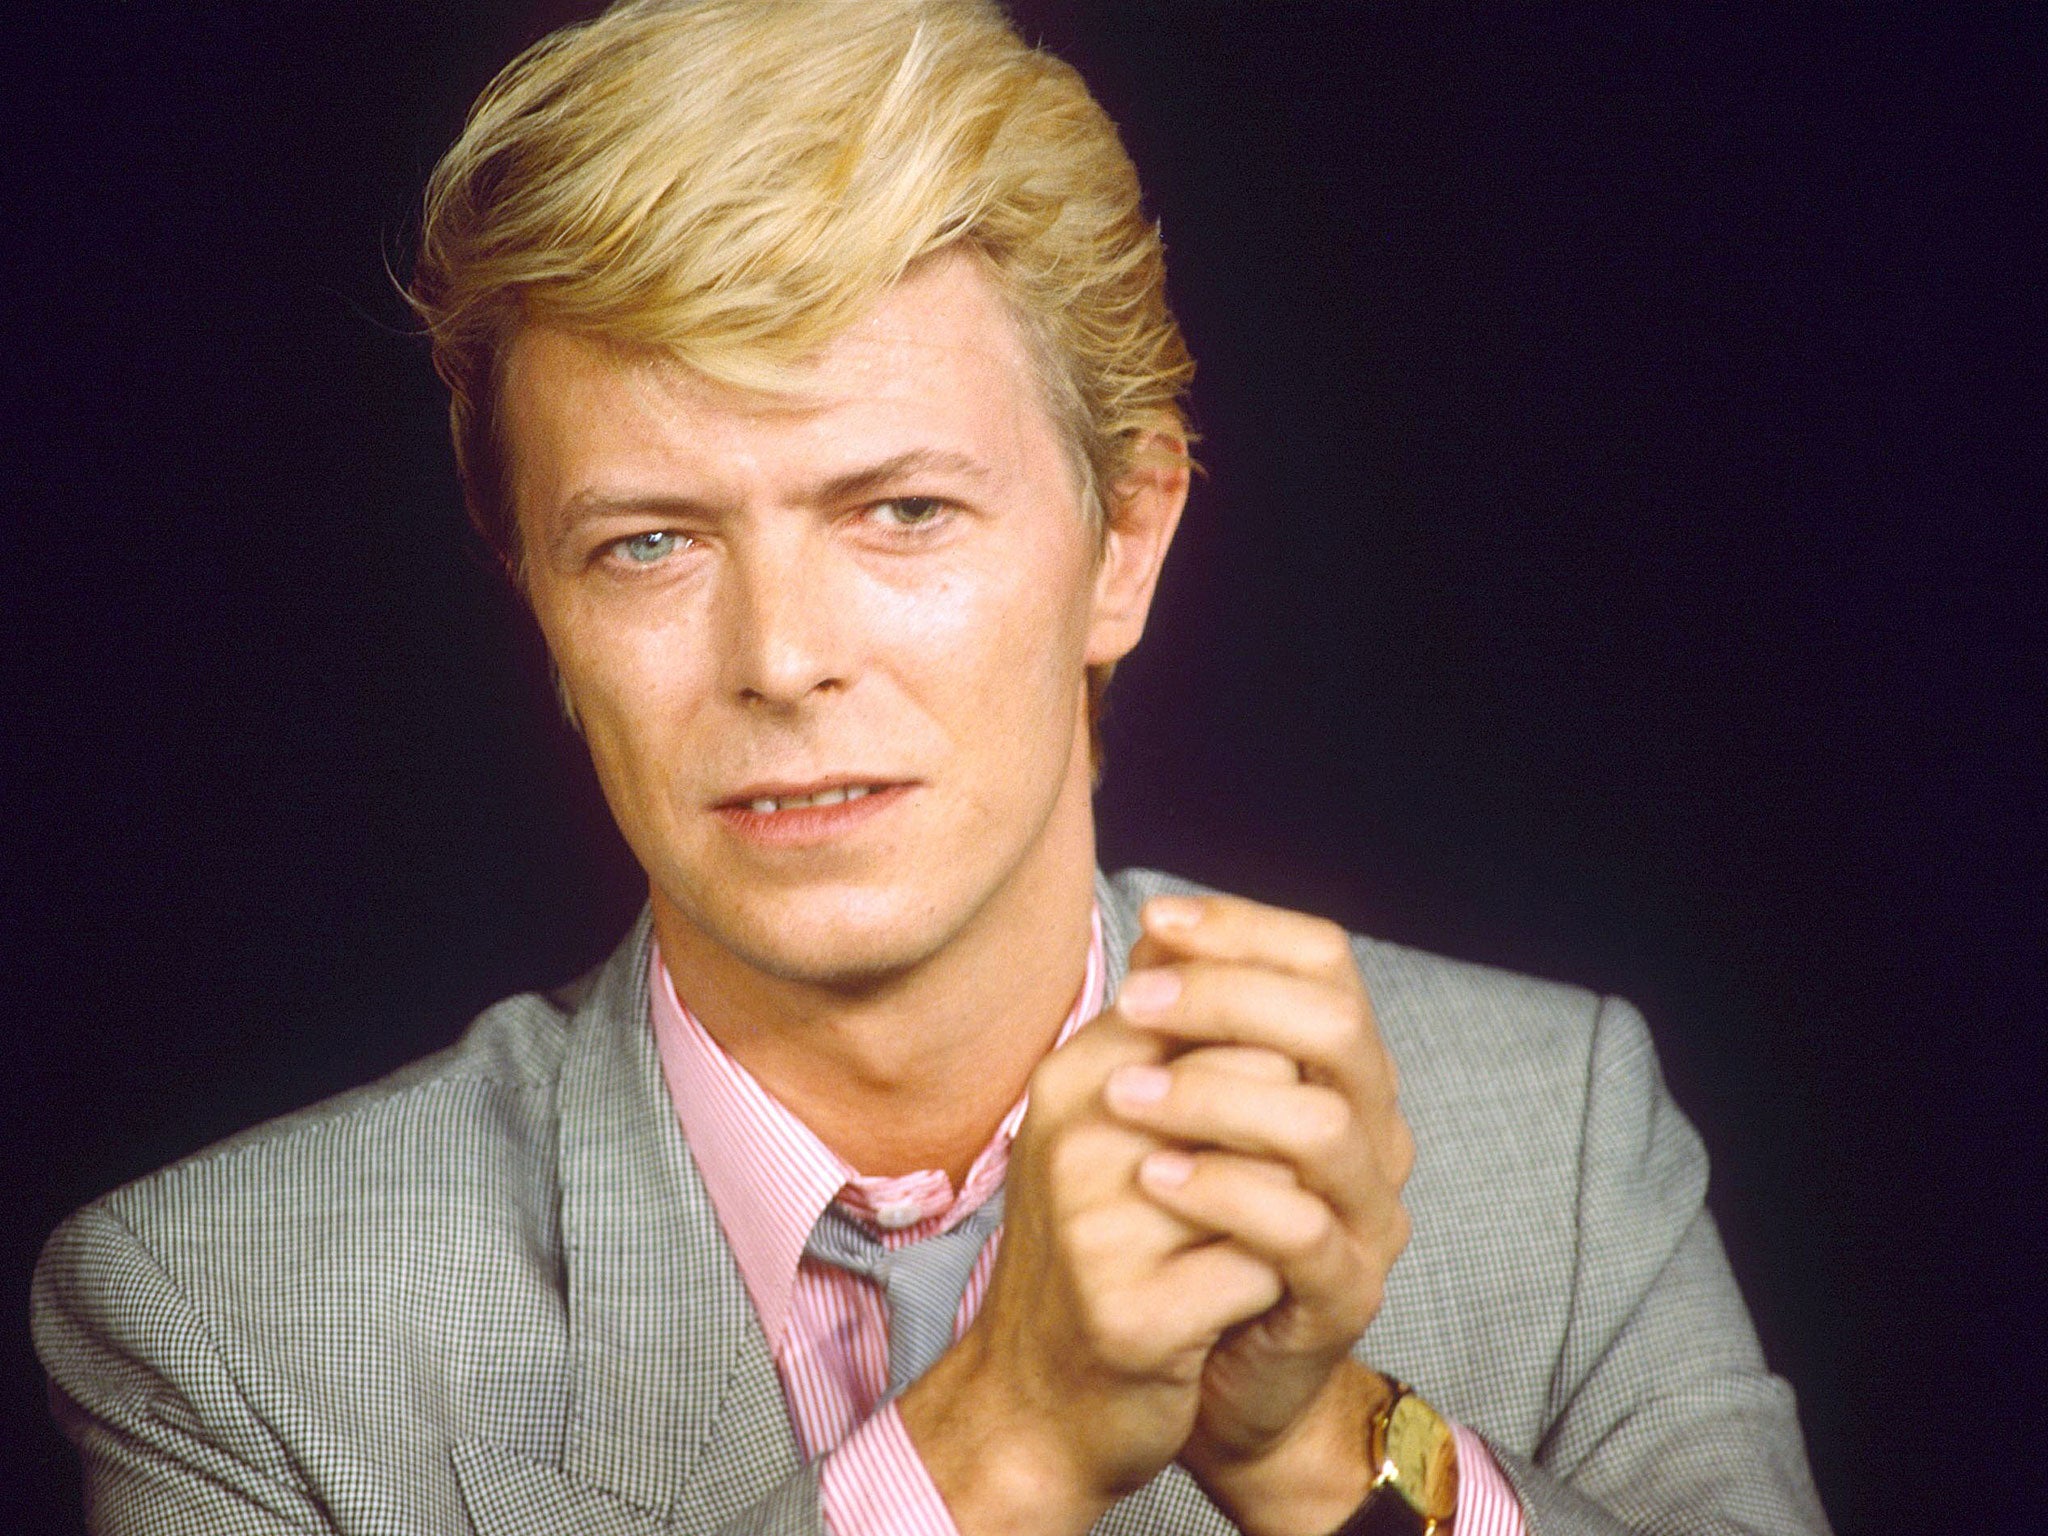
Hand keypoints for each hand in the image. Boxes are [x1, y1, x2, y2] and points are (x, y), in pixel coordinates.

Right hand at [897, 992, 1285, 1535]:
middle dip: (1291, 1134)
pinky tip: (1227, 1306)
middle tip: (1263, 1191)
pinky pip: (1264, 1265)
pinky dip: (1269, 1288)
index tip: (1269, 1110)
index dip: (1277, 1058)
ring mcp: (1097, 1223)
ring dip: (1285, 1212)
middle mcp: (1076, 1133)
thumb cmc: (1094, 1255)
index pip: (1220, 1005)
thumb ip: (1158, 1038)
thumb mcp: (1108, 1128)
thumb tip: (1191, 934)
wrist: (1033, 1405)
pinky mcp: (1133, 1314)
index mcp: (1076, 1075)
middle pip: (1264, 1076)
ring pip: (1275, 1169)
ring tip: (1240, 1246)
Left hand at [1104, 894, 1414, 1535]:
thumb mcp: (1179, 1112)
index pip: (1325, 962)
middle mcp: (1372, 1129)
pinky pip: (1300, 1230)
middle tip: (1131, 1003)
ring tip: (1123, 1096)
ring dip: (1213, 1094)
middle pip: (1334, 1025)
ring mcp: (1367, 1214)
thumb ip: (1184, 1027)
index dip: (1246, 929)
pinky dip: (1221, 1192)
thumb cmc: (1184, 1225)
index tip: (1158, 922)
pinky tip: (1153, 1178)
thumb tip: (1159, 925)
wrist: (1197, 1370)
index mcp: (1339, 1069)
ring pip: (1322, 1124)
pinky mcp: (1344, 1292)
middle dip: (1226, 997)